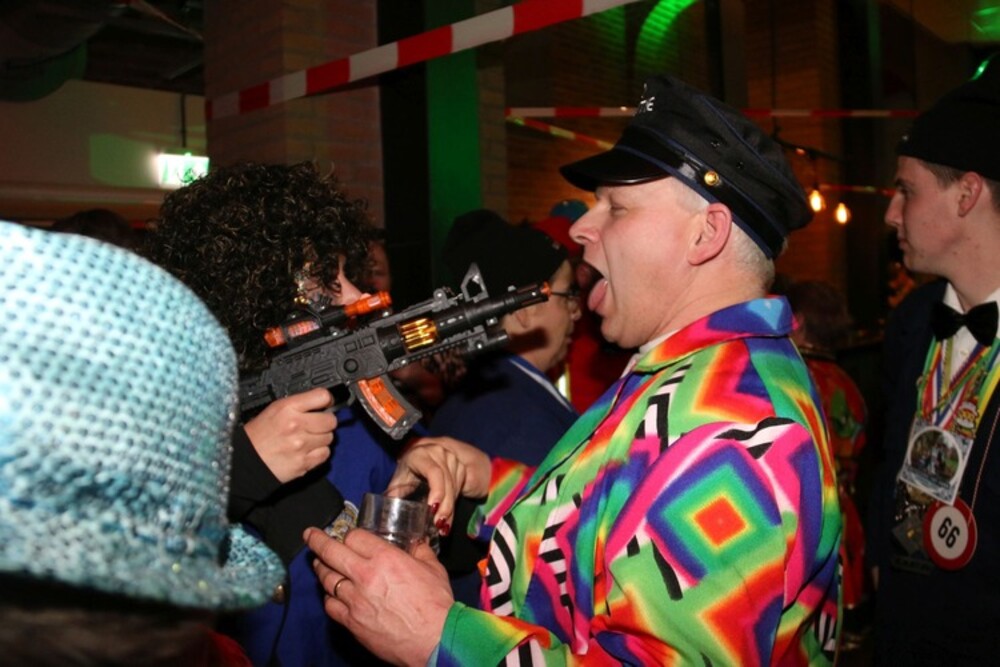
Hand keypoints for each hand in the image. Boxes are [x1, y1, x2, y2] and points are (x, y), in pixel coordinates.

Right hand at [243, 388, 335, 482]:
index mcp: (287, 408)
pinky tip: (307, 450)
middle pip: (331, 420)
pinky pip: (325, 454)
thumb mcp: (274, 409)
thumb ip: (299, 404)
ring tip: (307, 439)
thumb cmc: (258, 435)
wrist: (246, 460)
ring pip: (329, 438)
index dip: (326, 400)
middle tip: (315, 425)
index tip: (325, 404)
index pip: (322, 396)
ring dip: (322, 439)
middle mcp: (295, 425)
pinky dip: (319, 453)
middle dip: (325, 422)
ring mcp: (301, 445)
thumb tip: (323, 401)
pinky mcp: (303, 462)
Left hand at [306, 527, 452, 665]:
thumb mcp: (434, 569)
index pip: (354, 536)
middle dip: (317, 540)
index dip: (351, 534)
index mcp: (385, 558)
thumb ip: (420, 552)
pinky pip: (330, 605)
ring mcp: (355, 600)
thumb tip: (416, 545)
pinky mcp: (352, 622)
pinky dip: (328, 596)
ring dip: (321, 568)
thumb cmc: (436, 605)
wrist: (434, 640)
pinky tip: (331, 593)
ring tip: (319, 563)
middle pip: (331, 552)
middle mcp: (365, 575)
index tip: (349, 536)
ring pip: (327, 578)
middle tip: (310, 535)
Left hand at [385, 436, 490, 533]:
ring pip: (454, 487)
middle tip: (439, 524)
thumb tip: (388, 514)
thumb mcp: (399, 478)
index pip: (433, 472)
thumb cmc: (408, 469)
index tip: (434, 508)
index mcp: (420, 454)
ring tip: (443, 525)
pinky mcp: (460, 465)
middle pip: (446, 482)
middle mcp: (438, 453)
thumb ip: (395, 493)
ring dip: (450, 508)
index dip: (437, 490)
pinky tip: (448, 516)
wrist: (423, 454)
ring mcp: (451, 458)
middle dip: (444, 506)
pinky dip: (454, 504)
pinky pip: (459, 487)